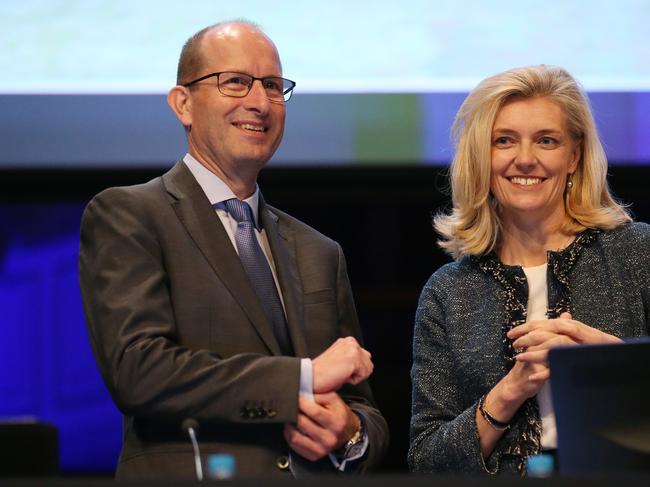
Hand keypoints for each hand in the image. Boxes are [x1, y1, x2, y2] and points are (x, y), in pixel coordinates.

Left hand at [284, 393, 359, 461]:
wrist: (348, 432)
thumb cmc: (339, 414)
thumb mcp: (334, 399)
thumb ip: (319, 395)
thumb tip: (302, 393)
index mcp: (337, 423)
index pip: (314, 412)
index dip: (302, 403)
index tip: (296, 396)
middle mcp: (329, 438)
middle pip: (302, 423)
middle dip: (294, 412)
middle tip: (292, 405)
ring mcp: (321, 449)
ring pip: (294, 435)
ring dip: (289, 423)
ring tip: (292, 416)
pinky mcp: (313, 456)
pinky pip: (293, 444)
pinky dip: (289, 434)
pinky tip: (294, 427)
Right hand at [312, 337, 372, 393]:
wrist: (310, 377)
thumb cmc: (322, 373)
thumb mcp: (339, 360)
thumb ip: (351, 358)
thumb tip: (363, 366)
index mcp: (347, 341)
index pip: (364, 358)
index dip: (354, 369)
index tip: (340, 370)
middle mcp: (351, 342)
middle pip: (368, 363)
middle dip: (357, 371)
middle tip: (340, 373)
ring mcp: (353, 348)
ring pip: (368, 369)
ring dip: (355, 376)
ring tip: (340, 374)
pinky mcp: (354, 358)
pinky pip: (364, 375)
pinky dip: (354, 380)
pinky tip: (341, 376)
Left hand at [507, 312, 621, 365]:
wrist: (620, 362)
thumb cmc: (598, 348)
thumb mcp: (584, 335)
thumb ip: (570, 327)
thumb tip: (563, 316)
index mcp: (573, 328)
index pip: (546, 324)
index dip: (527, 327)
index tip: (511, 333)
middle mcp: (575, 336)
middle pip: (547, 333)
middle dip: (528, 339)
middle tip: (514, 344)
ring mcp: (578, 351)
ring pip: (553, 349)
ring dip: (534, 354)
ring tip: (519, 358)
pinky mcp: (579, 366)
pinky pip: (561, 369)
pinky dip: (546, 373)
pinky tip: (533, 376)